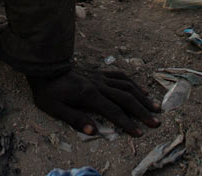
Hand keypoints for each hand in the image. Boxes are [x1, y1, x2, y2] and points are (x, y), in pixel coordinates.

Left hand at [28, 67, 160, 136]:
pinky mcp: (99, 73)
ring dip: (142, 97)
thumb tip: (93, 131)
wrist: (45, 69)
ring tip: (156, 107)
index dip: (127, 123)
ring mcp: (100, 77)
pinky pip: (120, 76)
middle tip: (156, 123)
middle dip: (142, 111)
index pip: (113, 111)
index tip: (139, 133)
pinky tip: (142, 90)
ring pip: (127, 86)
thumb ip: (75, 119)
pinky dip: (133, 83)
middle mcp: (99, 85)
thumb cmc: (49, 92)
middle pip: (126, 98)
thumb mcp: (56, 109)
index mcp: (89, 95)